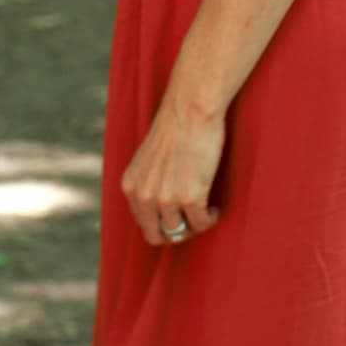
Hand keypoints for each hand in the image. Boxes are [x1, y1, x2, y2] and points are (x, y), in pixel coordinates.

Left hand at [121, 94, 224, 248]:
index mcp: (131, 186)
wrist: (190, 110)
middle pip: (158, 236)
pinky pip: (201, 223)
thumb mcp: (149, 159)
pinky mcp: (190, 198)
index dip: (162, 226)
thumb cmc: (176, 128)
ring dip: (195, 225)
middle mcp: (144, 196)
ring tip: (205, 211)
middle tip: (192, 221)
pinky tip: (214, 208)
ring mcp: (166, 199)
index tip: (178, 219)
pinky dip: (210, 219)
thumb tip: (162, 208)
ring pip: (181, 232)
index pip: (143, 224)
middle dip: (177, 233)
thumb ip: (149, 183)